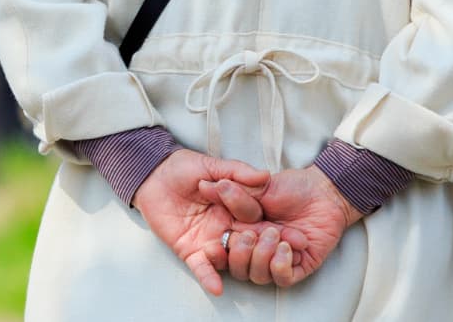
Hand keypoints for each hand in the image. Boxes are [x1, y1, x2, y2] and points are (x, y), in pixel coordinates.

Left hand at [133, 150, 272, 295]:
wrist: (152, 173)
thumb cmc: (182, 168)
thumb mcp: (211, 166)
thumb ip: (237, 171)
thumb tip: (264, 175)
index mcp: (235, 211)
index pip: (261, 224)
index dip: (279, 232)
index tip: (300, 239)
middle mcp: (226, 229)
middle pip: (250, 244)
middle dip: (266, 250)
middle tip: (281, 251)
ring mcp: (209, 241)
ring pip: (230, 258)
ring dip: (240, 260)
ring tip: (248, 257)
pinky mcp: (190, 250)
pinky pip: (201, 267)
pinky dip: (208, 277)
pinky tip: (217, 287)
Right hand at [204, 165, 359, 287]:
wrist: (322, 192)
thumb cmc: (289, 187)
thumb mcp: (258, 188)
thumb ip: (233, 191)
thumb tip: (207, 185)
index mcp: (239, 230)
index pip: (221, 248)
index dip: (214, 251)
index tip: (210, 247)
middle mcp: (255, 248)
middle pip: (236, 267)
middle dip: (240, 253)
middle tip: (251, 234)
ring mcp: (275, 259)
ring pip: (257, 275)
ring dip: (262, 257)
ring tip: (274, 235)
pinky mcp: (297, 266)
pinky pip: (283, 279)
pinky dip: (280, 267)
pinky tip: (286, 248)